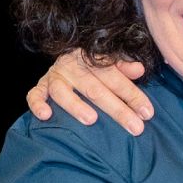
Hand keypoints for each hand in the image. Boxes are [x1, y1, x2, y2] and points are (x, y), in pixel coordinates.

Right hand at [26, 50, 152, 134]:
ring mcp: (55, 77)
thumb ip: (124, 66)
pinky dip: (37, 104)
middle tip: (134, 127)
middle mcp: (73, 67)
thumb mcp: (109, 62)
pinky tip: (45, 116)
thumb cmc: (93, 66)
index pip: (116, 78)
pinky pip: (34, 95)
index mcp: (94, 59)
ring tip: (91, 120)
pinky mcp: (40, 86)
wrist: (64, 55)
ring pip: (63, 91)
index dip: (133, 95)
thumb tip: (140, 70)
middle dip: (117, 109)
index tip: (147, 113)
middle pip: (95, 89)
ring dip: (76, 105)